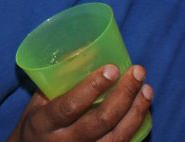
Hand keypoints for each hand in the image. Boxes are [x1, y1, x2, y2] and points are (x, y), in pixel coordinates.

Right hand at [8, 65, 153, 141]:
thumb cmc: (38, 124)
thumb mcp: (37, 103)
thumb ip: (57, 83)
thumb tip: (84, 51)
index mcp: (44, 123)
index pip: (70, 106)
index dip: (92, 87)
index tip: (112, 68)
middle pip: (100, 121)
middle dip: (123, 95)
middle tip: (137, 72)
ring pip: (117, 136)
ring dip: (136, 111)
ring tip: (146, 89)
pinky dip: (136, 125)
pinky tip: (143, 108)